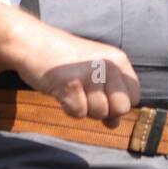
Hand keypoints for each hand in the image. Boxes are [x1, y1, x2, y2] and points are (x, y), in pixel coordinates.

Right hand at [6, 20, 140, 125]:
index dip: (118, 104)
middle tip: (86, 96)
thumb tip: (115, 125)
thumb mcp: (95, 72)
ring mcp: (90, 74)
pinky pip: (78, 113)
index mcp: (119, 60)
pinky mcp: (71, 84)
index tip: (102, 96)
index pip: (135, 97)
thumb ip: (110, 95)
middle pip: (121, 108)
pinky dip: (69, 109)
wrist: (33, 42)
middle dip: (104, 111)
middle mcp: (109, 65)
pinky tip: (62, 92)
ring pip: (99, 113)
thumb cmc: (65, 61)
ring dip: (84, 109)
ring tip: (73, 90)